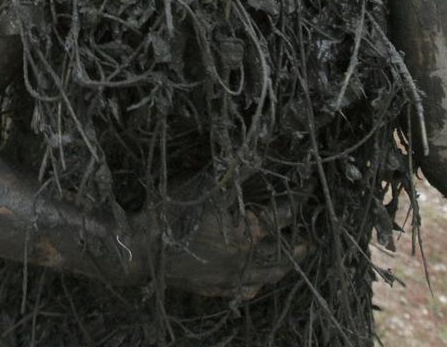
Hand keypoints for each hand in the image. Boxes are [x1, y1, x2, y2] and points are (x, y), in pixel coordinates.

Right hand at [132, 188, 304, 299]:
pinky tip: (253, 286)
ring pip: (261, 279)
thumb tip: (256, 154)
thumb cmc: (172, 215)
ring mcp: (224, 281)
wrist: (141, 250)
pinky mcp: (208, 289)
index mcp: (243, 240)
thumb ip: (235, 175)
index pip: (277, 219)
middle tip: (306, 241)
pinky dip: (251, 287)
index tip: (306, 194)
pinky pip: (238, 292)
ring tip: (287, 263)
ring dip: (276, 268)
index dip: (293, 204)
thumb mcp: (206, 189)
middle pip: (276, 257)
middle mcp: (239, 265)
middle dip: (293, 246)